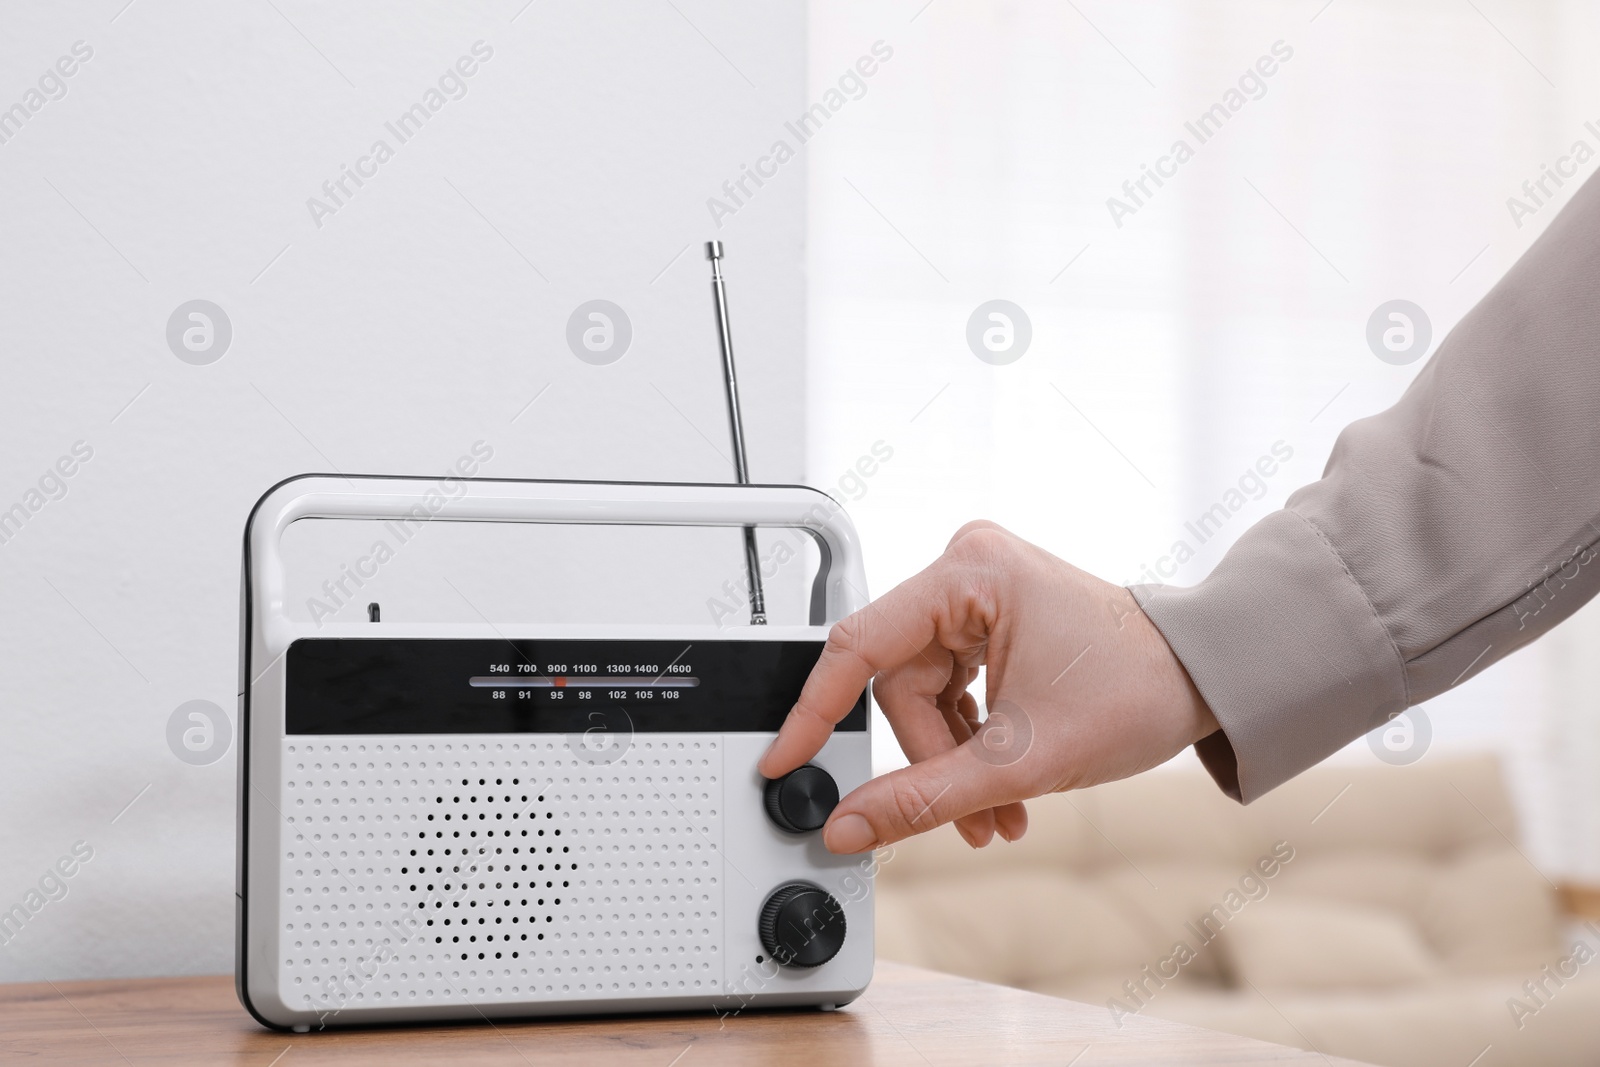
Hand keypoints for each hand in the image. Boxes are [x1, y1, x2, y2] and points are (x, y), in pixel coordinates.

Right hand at [757, 521, 1218, 853]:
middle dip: (933, 758)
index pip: (859, 645)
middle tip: (969, 814)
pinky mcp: (990, 615)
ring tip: (999, 811)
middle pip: (900, 684)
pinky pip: (950, 687)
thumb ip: (922, 797)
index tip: (784, 758)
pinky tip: (1004, 782)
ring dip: (956, 760)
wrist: (1207, 680)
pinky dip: (971, 740)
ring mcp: (978, 590)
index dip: (815, 711)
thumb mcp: (1022, 759)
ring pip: (924, 695)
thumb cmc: (1140, 689)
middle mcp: (968, 567)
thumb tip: (848, 824)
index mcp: (969, 572)